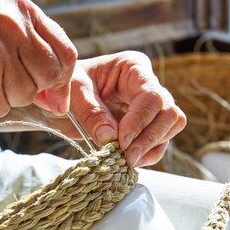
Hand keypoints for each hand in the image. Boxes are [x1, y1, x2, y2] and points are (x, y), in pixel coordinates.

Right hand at [0, 0, 76, 117]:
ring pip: (25, 95)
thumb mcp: (0, 31)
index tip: (55, 97)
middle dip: (33, 89)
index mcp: (22, 10)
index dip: (63, 80)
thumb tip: (61, 101)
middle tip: (2, 81)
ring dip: (5, 97)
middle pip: (49, 76)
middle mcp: (12, 26)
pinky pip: (1, 109)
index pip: (66, 52)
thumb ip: (34, 55)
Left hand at [38, 51, 186, 167]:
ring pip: (170, 128)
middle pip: (169, 112)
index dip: (140, 121)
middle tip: (127, 157)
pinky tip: (128, 161)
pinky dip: (148, 155)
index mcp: (133, 68)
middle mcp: (147, 84)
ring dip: (151, 148)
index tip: (121, 141)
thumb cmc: (66, 86)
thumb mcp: (73, 93)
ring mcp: (150, 106)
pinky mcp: (146, 125)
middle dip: (150, 138)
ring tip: (125, 160)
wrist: (59, 98)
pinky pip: (159, 142)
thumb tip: (110, 137)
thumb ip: (91, 113)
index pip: (151, 96)